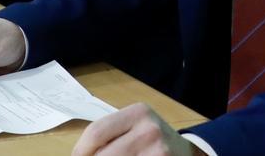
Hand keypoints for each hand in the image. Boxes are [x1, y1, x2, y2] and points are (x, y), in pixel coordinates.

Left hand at [72, 103, 202, 155]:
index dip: (80, 151)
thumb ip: (109, 135)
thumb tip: (79, 154)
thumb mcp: (135, 127)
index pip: (96, 132)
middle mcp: (149, 130)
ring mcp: (158, 151)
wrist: (186, 152)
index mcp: (138, 112)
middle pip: (104, 155)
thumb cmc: (152, 140)